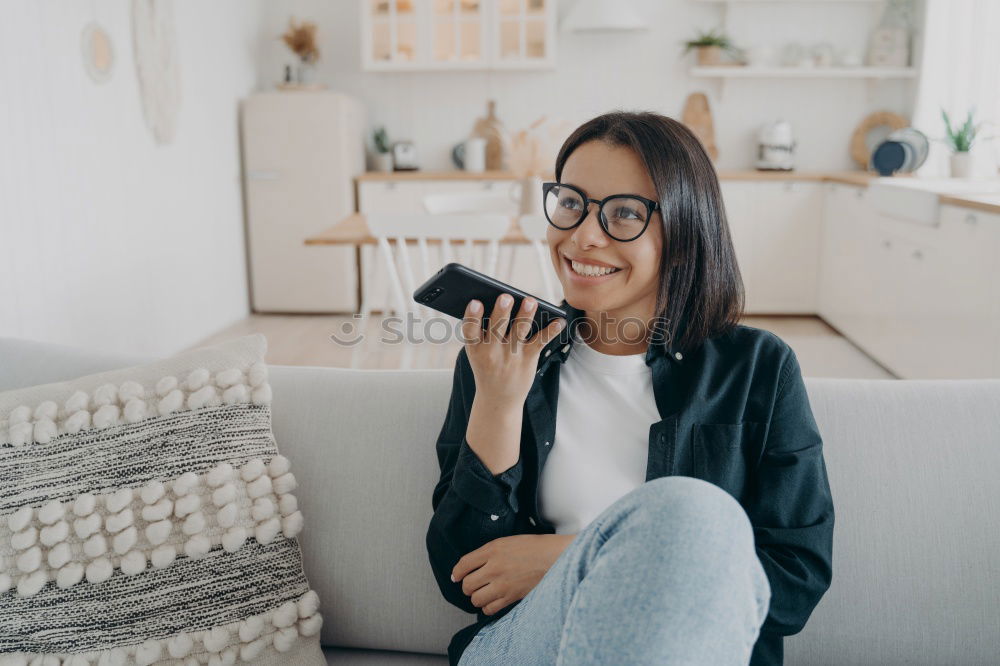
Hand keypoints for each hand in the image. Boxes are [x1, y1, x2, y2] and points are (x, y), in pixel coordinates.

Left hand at [451, 534, 575, 615]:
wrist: (555, 557)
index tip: (456, 576)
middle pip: (467, 584)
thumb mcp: (507, 541)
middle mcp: (494, 567)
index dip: (457, 572)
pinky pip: (489, 609)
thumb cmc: (534, 547)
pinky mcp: (511, 597)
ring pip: (475, 599)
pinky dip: (487, 608)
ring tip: (483, 594)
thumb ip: (488, 552)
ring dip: (477, 598)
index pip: (463, 564)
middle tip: (473, 585)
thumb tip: (471, 565)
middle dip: (467, 586)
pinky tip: (492, 602)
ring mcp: (502, 584)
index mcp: (492, 550)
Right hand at [461, 294, 565, 407]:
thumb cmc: (488, 367)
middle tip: (506, 297)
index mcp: (475, 347)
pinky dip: (551, 331)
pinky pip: (540, 342)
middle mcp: (491, 351)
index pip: (470, 329)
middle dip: (501, 312)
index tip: (475, 302)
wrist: (498, 399)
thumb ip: (484, 331)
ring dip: (525, 315)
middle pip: (496, 327)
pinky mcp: (527, 359)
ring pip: (518, 331)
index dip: (472, 316)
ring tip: (530, 301)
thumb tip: (502, 300)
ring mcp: (510, 355)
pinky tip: (560, 321)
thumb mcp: (478, 352)